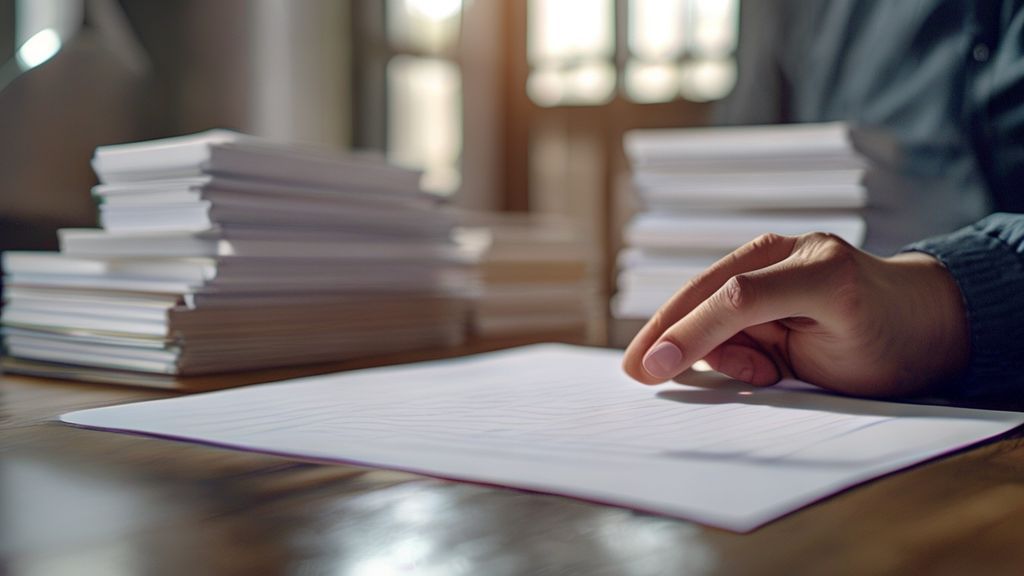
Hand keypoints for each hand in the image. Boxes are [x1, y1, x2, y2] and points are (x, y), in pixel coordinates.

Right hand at [622, 232, 969, 396]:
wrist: (923, 327)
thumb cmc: (887, 336)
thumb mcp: (833, 341)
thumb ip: (758, 331)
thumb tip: (683, 348)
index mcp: (808, 263)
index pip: (733, 297)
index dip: (690, 332)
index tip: (656, 367)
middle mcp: (781, 256)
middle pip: (704, 293)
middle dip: (666, 333)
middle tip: (635, 370)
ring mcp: (768, 266)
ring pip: (706, 310)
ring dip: (713, 350)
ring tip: (763, 375)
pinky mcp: (759, 281)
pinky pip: (718, 317)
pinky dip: (721, 348)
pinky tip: (763, 368)